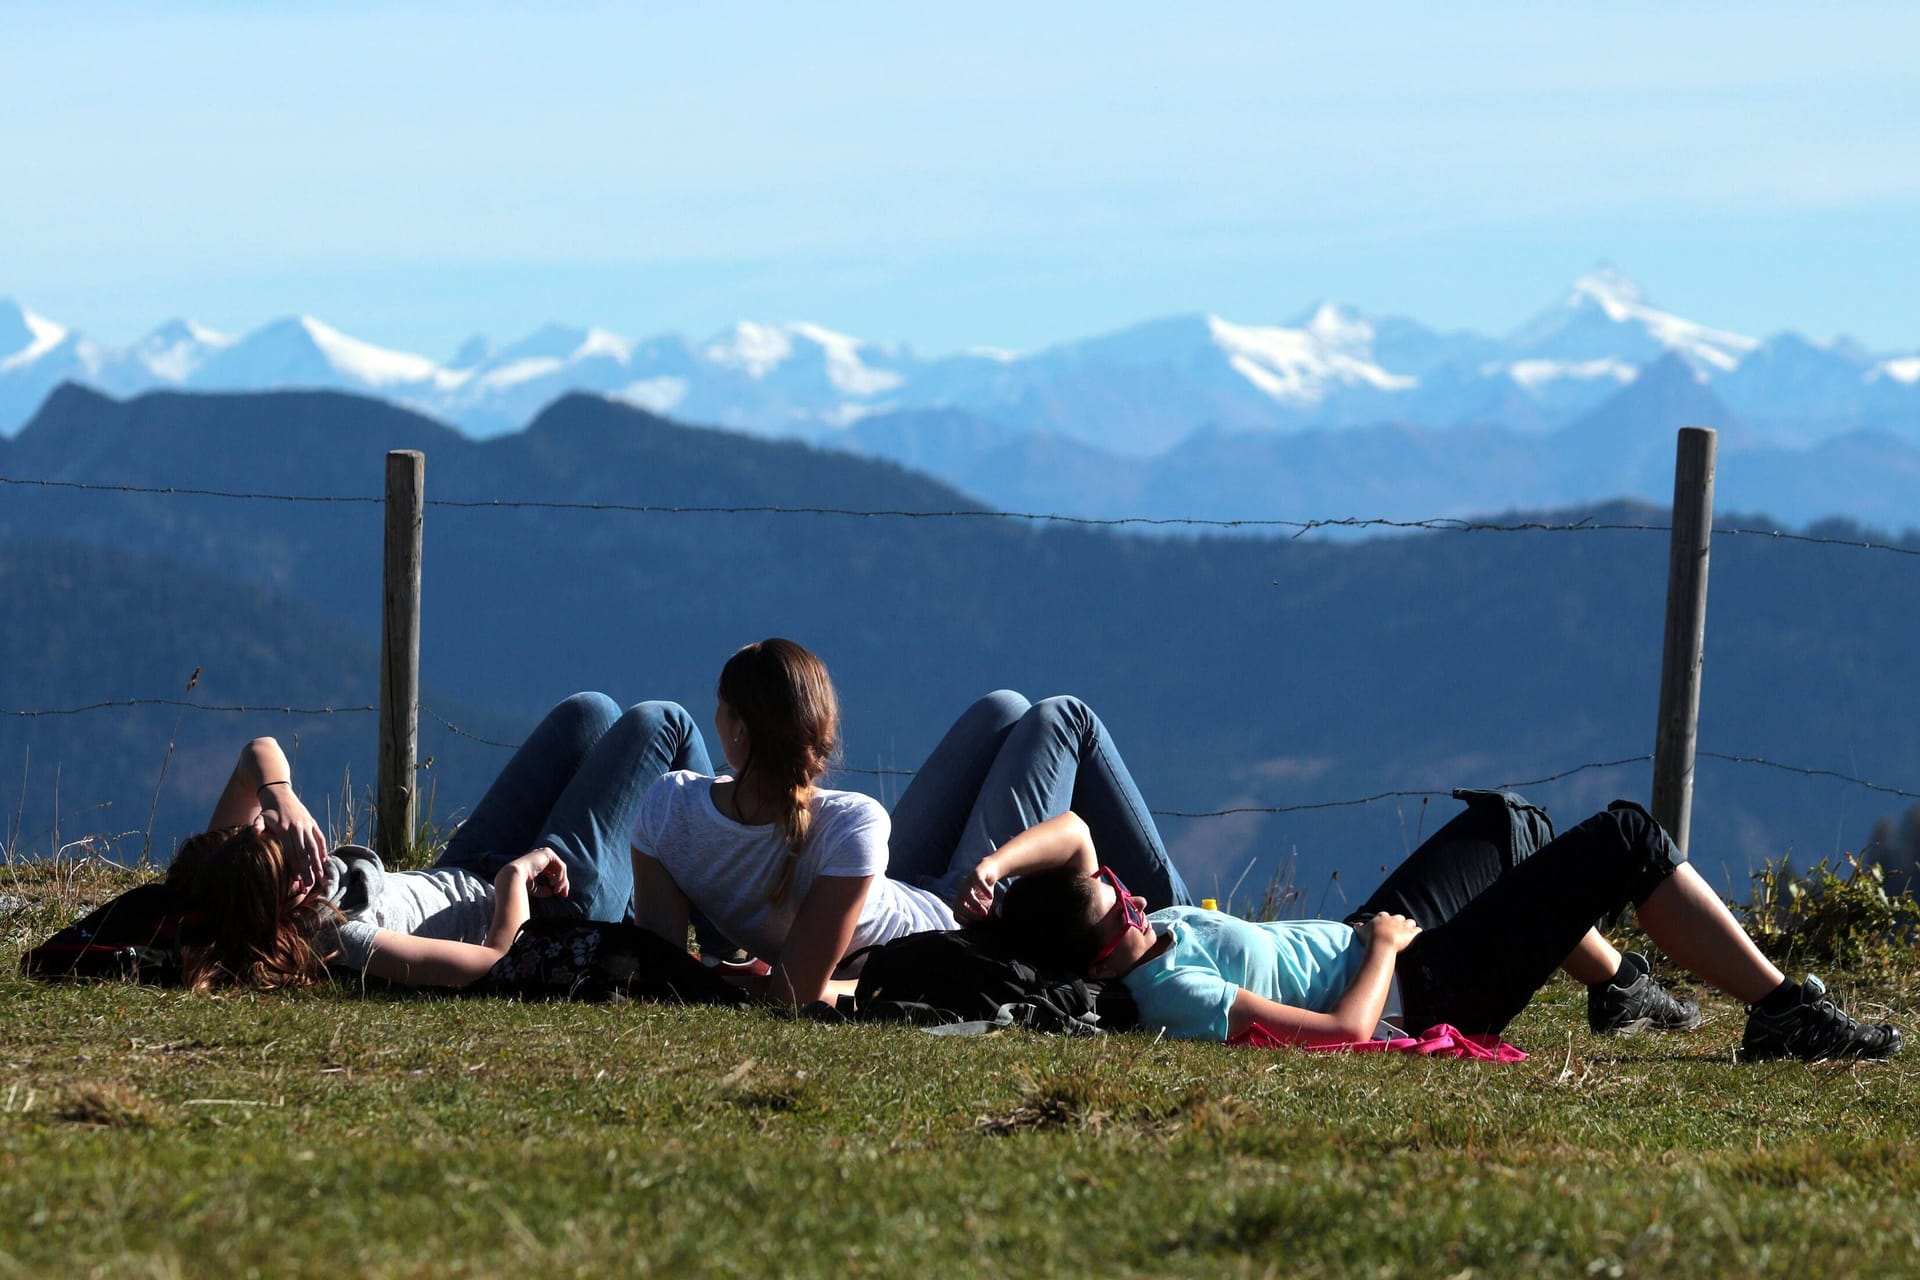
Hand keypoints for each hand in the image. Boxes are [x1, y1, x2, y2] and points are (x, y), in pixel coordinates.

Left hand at [258, 787, 326, 901]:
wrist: (279, 794)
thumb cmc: (268, 811)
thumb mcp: (260, 817)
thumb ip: (257, 826)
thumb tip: (253, 832)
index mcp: (285, 829)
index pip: (291, 851)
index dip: (295, 866)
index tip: (296, 880)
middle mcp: (298, 828)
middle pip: (304, 852)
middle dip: (307, 869)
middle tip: (310, 884)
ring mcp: (307, 825)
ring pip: (314, 846)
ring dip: (318, 862)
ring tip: (321, 876)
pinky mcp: (312, 822)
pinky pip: (320, 837)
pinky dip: (323, 849)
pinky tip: (325, 860)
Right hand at [509, 848, 569, 899]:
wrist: (514, 876)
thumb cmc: (521, 883)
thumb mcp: (534, 888)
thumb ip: (543, 890)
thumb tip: (551, 892)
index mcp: (537, 864)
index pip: (553, 873)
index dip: (559, 884)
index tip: (562, 895)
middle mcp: (541, 857)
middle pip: (558, 870)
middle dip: (563, 883)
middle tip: (564, 895)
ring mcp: (544, 853)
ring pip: (561, 868)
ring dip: (562, 881)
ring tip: (557, 890)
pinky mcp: (548, 853)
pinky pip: (560, 866)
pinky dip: (560, 876)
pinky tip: (555, 883)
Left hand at [952, 856, 1001, 920]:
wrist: (989, 872)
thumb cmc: (984, 893)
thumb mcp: (984, 907)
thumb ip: (982, 916)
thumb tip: (984, 928)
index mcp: (960, 902)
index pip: (957, 915)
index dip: (966, 921)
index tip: (977, 924)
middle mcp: (961, 893)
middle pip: (958, 906)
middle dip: (969, 914)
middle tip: (982, 918)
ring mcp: (967, 883)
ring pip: (966, 895)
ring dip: (975, 905)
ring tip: (985, 911)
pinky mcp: (976, 874)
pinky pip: (978, 882)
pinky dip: (984, 890)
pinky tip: (990, 897)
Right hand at [1354, 912, 1421, 952]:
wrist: (1382, 943)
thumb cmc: (1370, 938)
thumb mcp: (1361, 931)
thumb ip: (1359, 927)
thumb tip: (1356, 924)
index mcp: (1382, 917)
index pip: (1384, 915)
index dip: (1385, 920)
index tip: (1384, 925)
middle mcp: (1394, 919)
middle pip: (1399, 917)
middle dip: (1399, 922)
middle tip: (1397, 930)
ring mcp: (1403, 926)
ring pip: (1410, 922)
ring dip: (1409, 926)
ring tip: (1408, 931)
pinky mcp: (1411, 933)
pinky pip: (1418, 930)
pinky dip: (1417, 932)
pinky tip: (1417, 935)